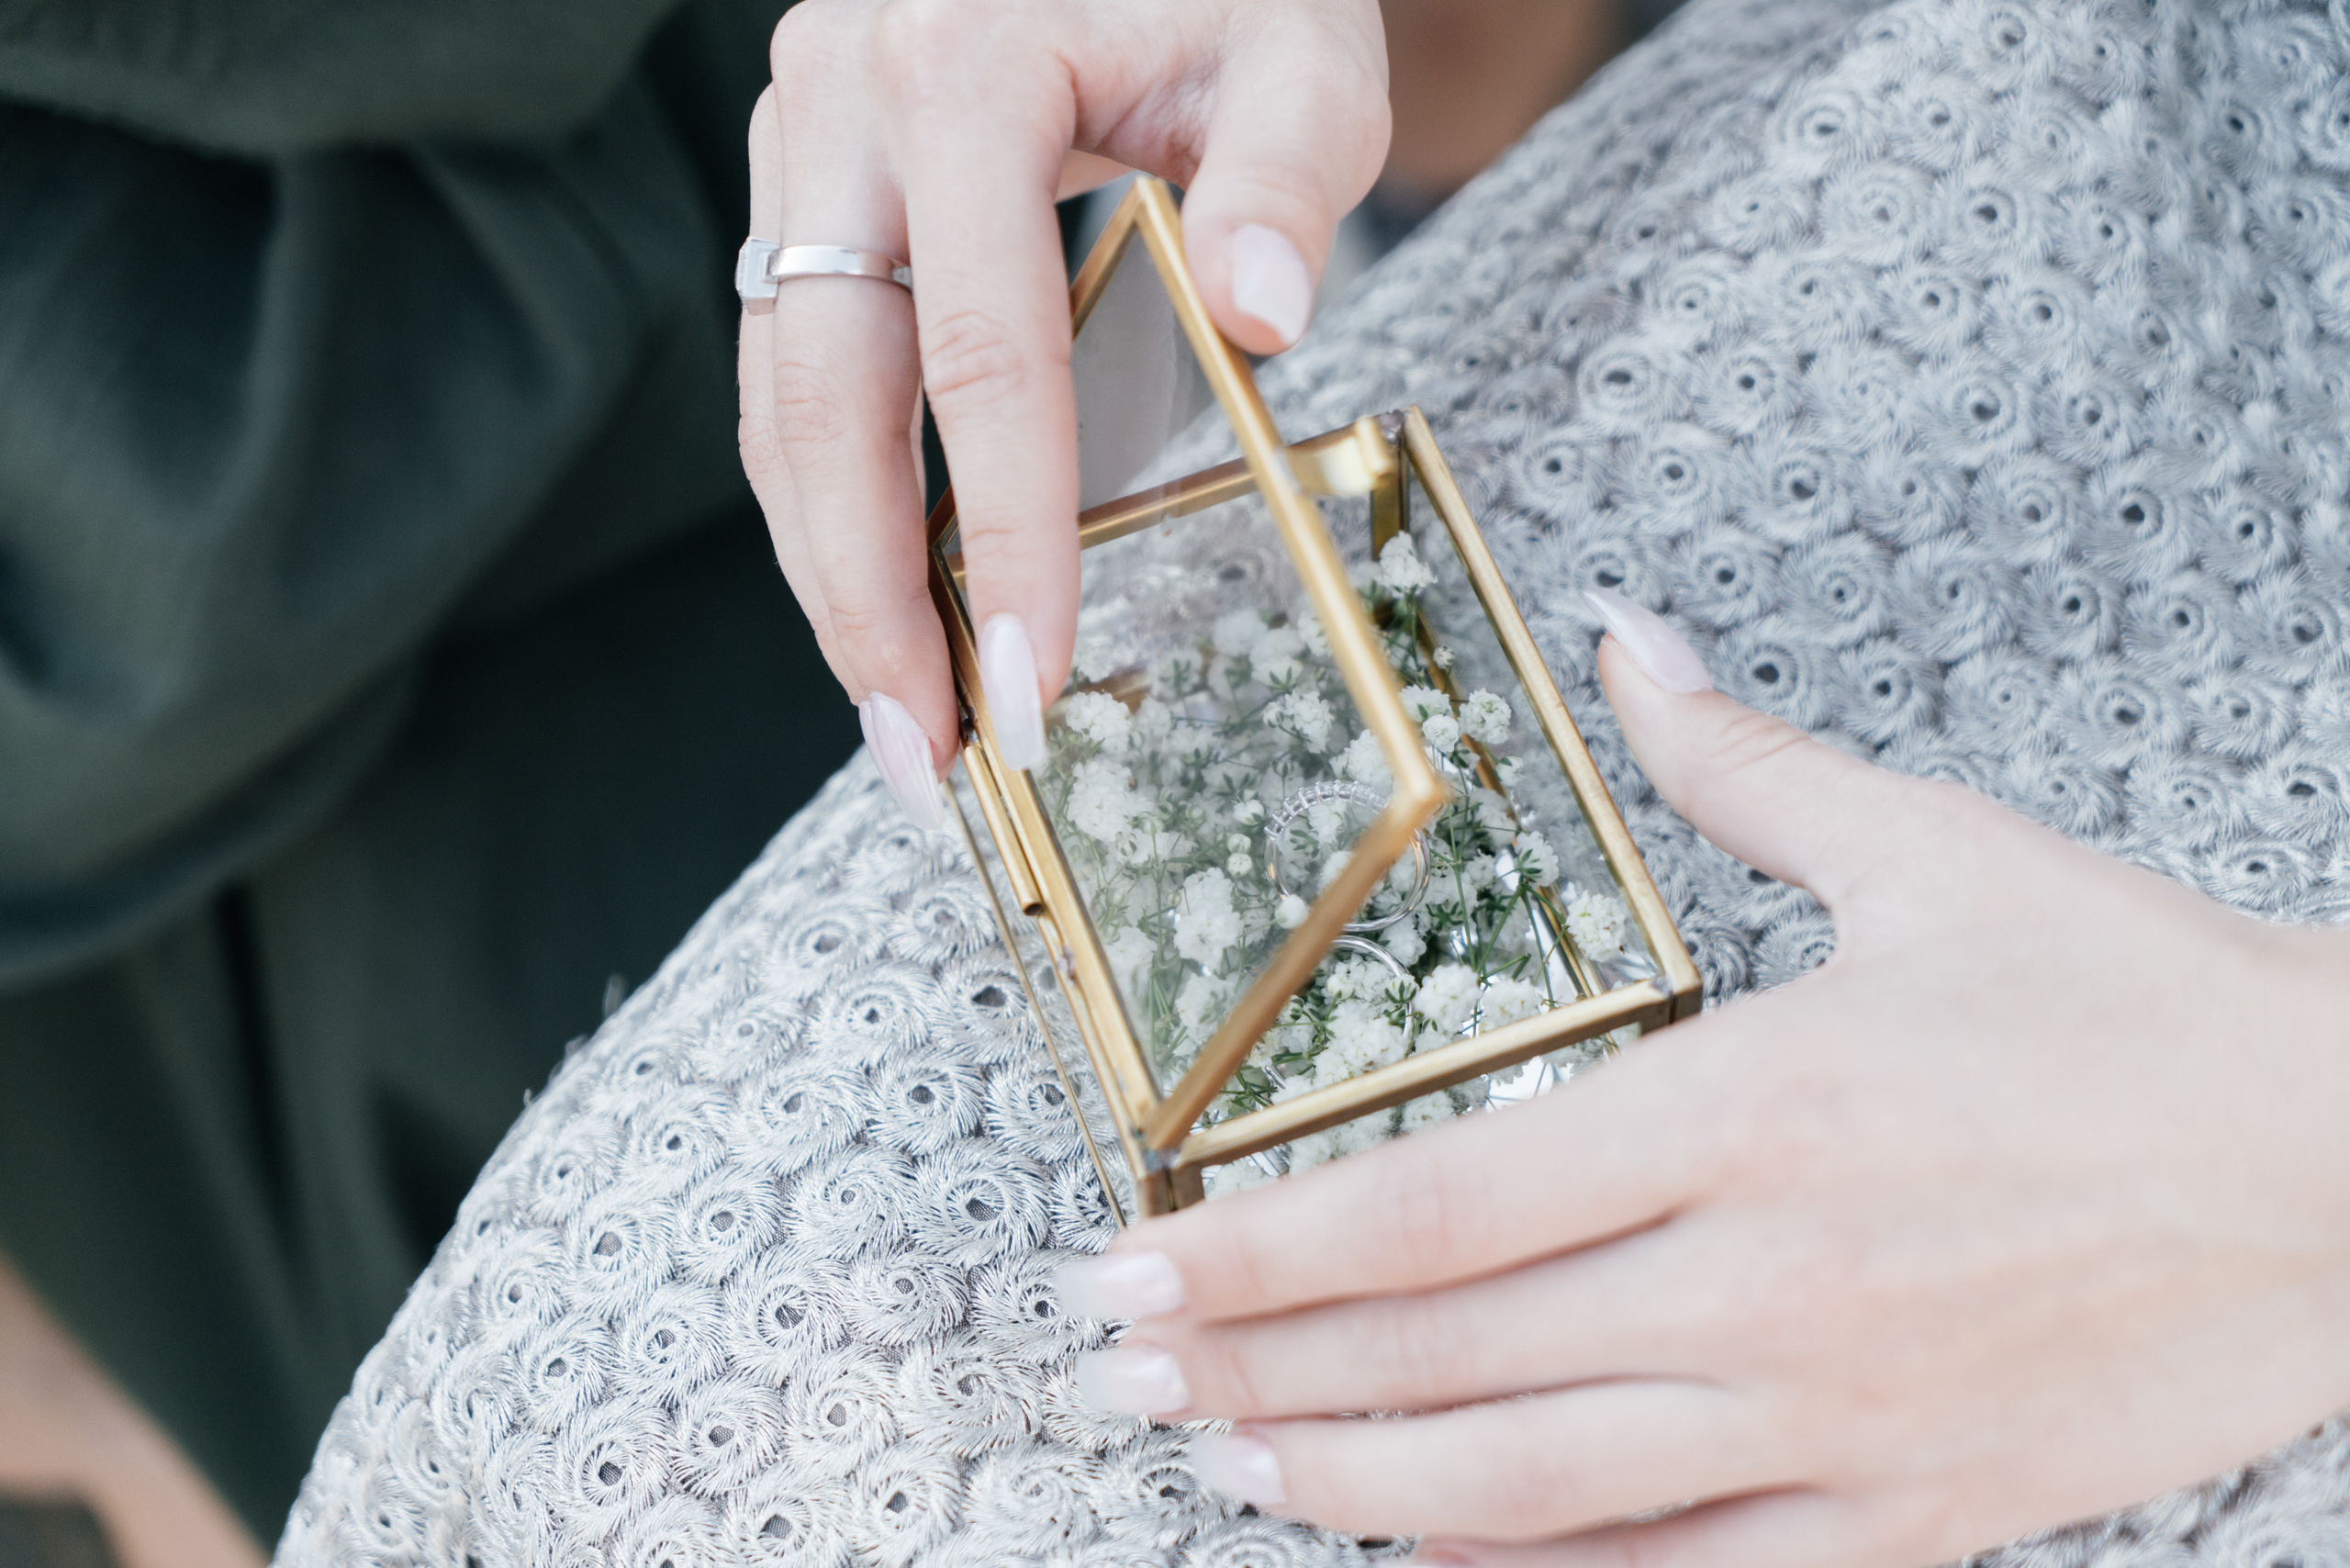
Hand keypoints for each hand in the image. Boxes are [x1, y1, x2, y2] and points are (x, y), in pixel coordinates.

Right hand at [736, 0, 1388, 827]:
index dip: (1001, 535)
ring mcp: (797, 141)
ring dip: (827, 571)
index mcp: (962, 70)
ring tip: (895, 716)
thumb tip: (1259, 319)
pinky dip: (825, 494)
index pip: (979, 354)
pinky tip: (876, 595)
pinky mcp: (796, 182)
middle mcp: (843, 105)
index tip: (1033, 682)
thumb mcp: (1299, 49)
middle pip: (827, 402)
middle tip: (925, 757)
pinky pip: (789, 365)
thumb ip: (1286, 176)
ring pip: (779, 399)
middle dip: (867, 600)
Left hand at [1055, 590, 2349, 1566]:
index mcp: (1742, 1109)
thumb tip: (1635, 641)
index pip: (1434, 1199)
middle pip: (1445, 1357)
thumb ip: (1741, 763)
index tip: (1131, 1259)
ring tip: (1228, 1474)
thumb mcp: (1934, 852)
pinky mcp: (1908, 1516)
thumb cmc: (2138, 1005)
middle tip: (1123, 1373)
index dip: (1257, 1248)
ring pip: (1534, 1490)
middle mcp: (1759, 1284)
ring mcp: (1830, 1423)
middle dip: (1259, 1373)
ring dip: (1356, 1488)